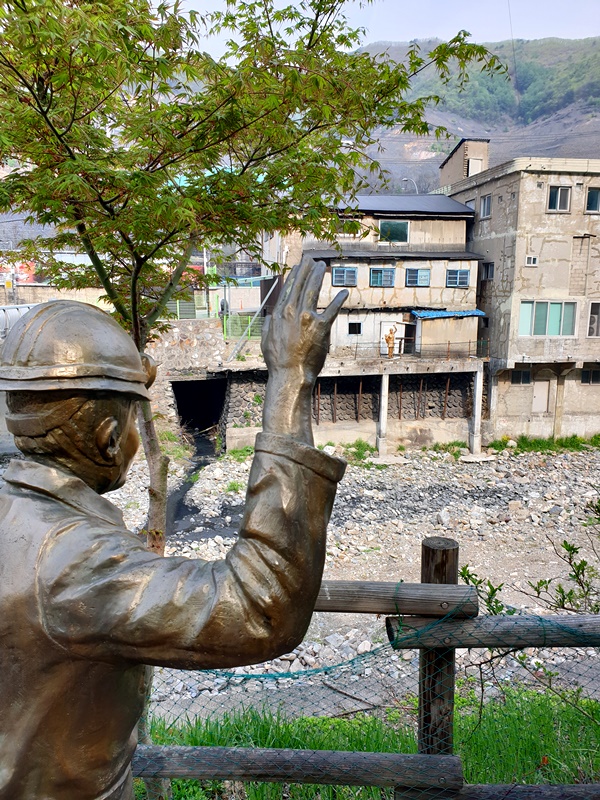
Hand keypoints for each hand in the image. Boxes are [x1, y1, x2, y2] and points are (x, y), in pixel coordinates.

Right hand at [261, 258, 347, 444]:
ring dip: (319, 276)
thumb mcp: (266, 341)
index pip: (288, 289)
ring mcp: (306, 318)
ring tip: (323, 266)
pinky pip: (332, 309)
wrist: (290, 375)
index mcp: (279, 314)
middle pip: (301, 285)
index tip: (299, 266)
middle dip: (307, 269)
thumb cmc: (278, 362)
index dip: (295, 275)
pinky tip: (345, 292)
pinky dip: (339, 299)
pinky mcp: (320, 327)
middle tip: (313, 259)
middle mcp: (291, 312)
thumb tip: (269, 317)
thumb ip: (268, 326)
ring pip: (313, 290)